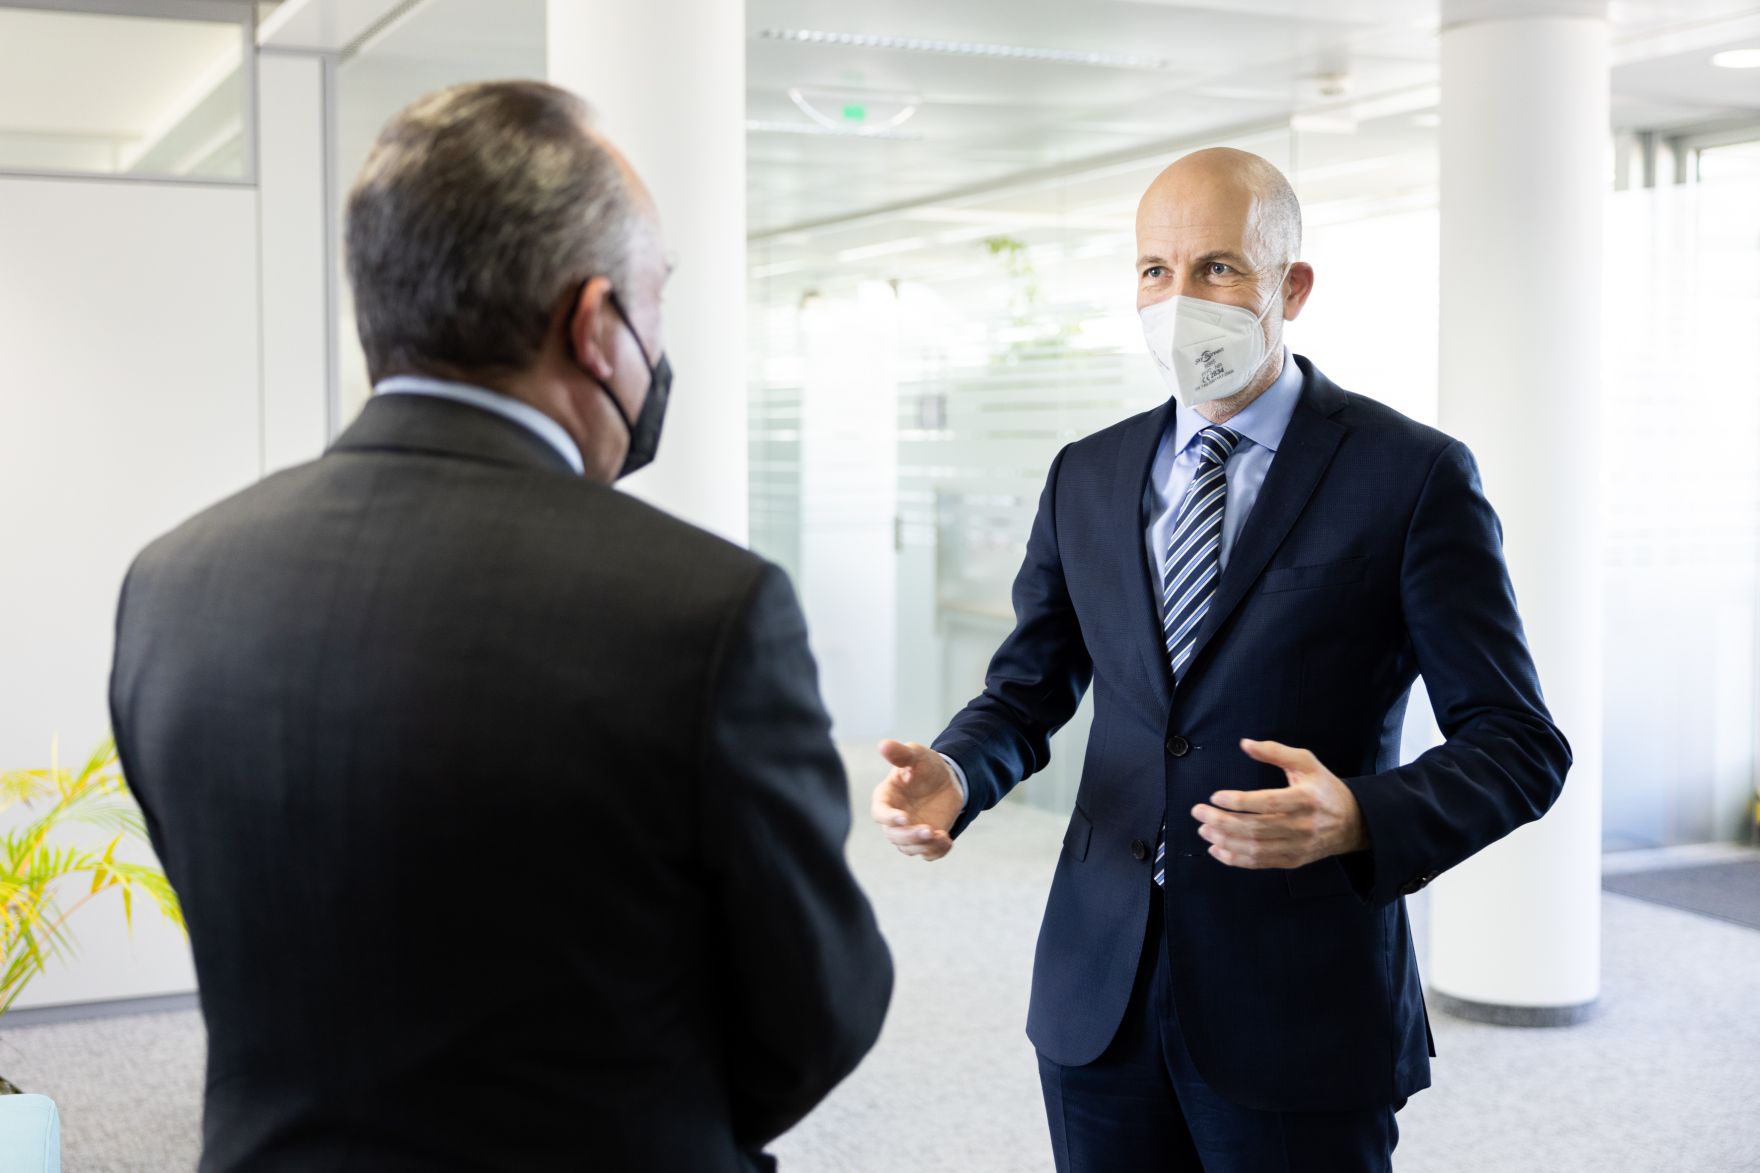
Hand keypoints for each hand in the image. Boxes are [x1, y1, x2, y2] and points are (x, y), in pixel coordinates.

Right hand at [870, 740, 960, 860]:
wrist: (948, 779)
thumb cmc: (926, 766)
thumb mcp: (916, 754)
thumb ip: (900, 753)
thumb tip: (883, 745)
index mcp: (886, 798)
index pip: (880, 813)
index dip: (889, 818)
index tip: (904, 817)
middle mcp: (894, 819)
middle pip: (894, 836)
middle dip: (910, 836)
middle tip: (929, 830)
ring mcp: (909, 832)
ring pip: (909, 848)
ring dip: (923, 845)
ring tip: (942, 836)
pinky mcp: (925, 841)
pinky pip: (927, 853)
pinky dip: (937, 851)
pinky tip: (947, 841)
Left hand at [1191, 739, 1368, 868]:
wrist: (1353, 822)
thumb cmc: (1324, 788)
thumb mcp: (1306, 762)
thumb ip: (1275, 751)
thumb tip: (1244, 743)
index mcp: (1305, 799)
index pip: (1268, 803)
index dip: (1240, 802)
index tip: (1216, 796)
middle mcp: (1302, 826)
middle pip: (1256, 828)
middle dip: (1221, 822)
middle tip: (1199, 812)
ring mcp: (1297, 846)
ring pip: (1255, 848)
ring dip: (1224, 841)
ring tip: (1203, 829)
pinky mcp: (1292, 860)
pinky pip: (1259, 863)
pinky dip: (1235, 859)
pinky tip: (1217, 849)